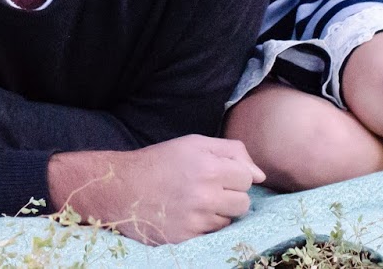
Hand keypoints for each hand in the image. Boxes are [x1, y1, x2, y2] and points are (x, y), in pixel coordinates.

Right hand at [49, 135, 263, 244]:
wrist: (122, 189)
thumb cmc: (160, 162)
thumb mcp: (193, 144)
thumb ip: (231, 151)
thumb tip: (260, 174)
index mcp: (207, 165)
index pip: (247, 176)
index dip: (235, 174)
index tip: (218, 172)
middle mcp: (204, 193)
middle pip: (244, 201)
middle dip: (231, 195)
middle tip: (208, 188)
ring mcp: (196, 218)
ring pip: (230, 219)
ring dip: (219, 211)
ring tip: (197, 201)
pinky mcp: (188, 237)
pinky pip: (214, 232)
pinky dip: (206, 224)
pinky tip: (188, 213)